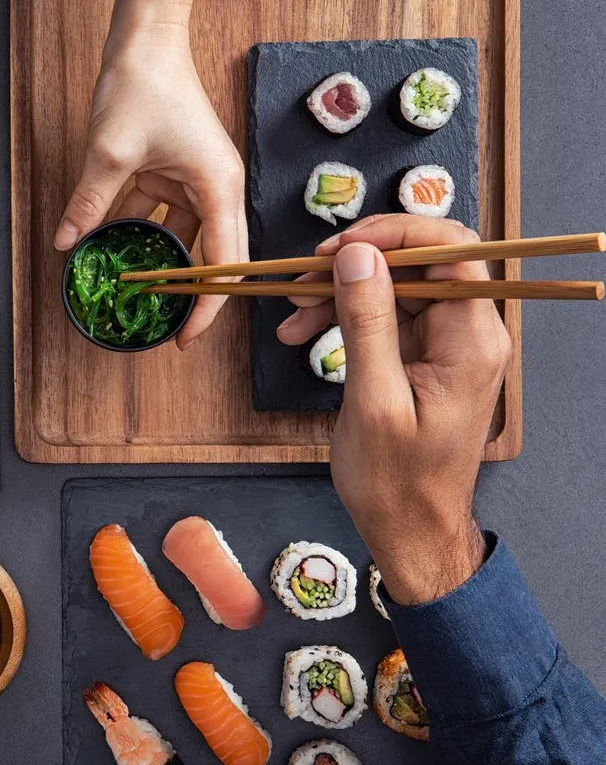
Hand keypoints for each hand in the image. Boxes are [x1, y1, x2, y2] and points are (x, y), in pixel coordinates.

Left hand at [53, 0, 246, 348]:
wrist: (145, 41)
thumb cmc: (144, 86)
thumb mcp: (109, 154)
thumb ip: (90, 205)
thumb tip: (67, 244)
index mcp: (219, 187)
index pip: (225, 264)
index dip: (208, 307)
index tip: (186, 337)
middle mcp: (217, 187)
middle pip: (214, 257)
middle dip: (192, 295)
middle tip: (168, 331)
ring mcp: (198, 181)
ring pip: (185, 238)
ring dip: (162, 266)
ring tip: (140, 299)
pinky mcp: (177, 172)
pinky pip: (164, 215)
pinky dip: (143, 235)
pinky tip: (117, 253)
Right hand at [278, 215, 511, 604]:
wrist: (410, 530)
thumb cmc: (397, 483)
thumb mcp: (372, 402)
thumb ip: (366, 323)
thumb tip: (356, 256)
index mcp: (471, 341)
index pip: (449, 249)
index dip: (394, 234)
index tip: (340, 246)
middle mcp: (468, 334)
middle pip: (417, 264)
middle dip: (354, 264)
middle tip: (302, 281)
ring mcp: (447, 345)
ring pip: (394, 288)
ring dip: (340, 294)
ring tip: (292, 316)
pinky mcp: (424, 357)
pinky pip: (385, 317)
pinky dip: (345, 319)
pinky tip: (306, 333)